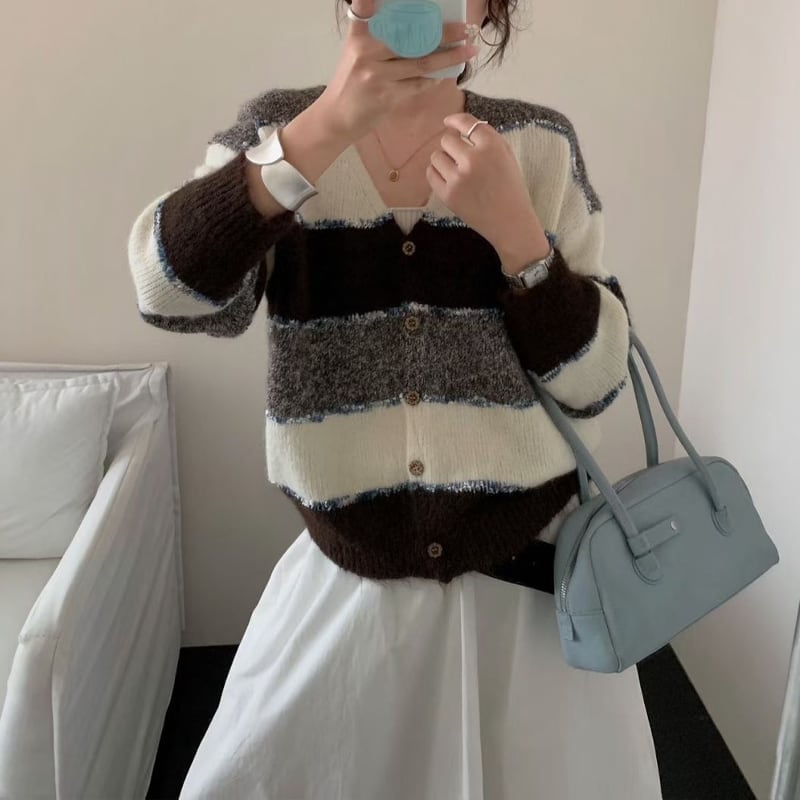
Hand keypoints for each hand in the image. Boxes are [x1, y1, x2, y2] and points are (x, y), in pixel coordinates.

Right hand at [316, 0, 478, 142]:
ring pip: (421, 64)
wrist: (337, 118)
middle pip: (411, 37)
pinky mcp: (386, 96)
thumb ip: (375, 36)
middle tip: (464, 29)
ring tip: (467, 51)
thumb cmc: (351, 83)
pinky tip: (446, 74)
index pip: (366, 7)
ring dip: (448, 58)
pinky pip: (417, 85)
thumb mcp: (355, 52)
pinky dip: (433, 79)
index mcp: (359, 36)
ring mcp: (377, 75)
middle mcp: (366, 51)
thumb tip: (415, 30)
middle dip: (442, 34)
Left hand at [426, 113, 551, 269]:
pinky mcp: (448, 195)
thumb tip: (460, 126)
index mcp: (492, 145)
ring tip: (454, 169)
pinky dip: (436, 173)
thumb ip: (486, 139)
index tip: (448, 122)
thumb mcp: (506, 156)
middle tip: (459, 156)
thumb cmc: (510, 188)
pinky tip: (447, 178)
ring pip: (436, 156)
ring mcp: (458, 178)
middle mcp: (473, 159)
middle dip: (451, 145)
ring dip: (443, 159)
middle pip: (447, 140)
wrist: (510, 222)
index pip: (465, 123)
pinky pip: (431, 174)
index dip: (454, 121)